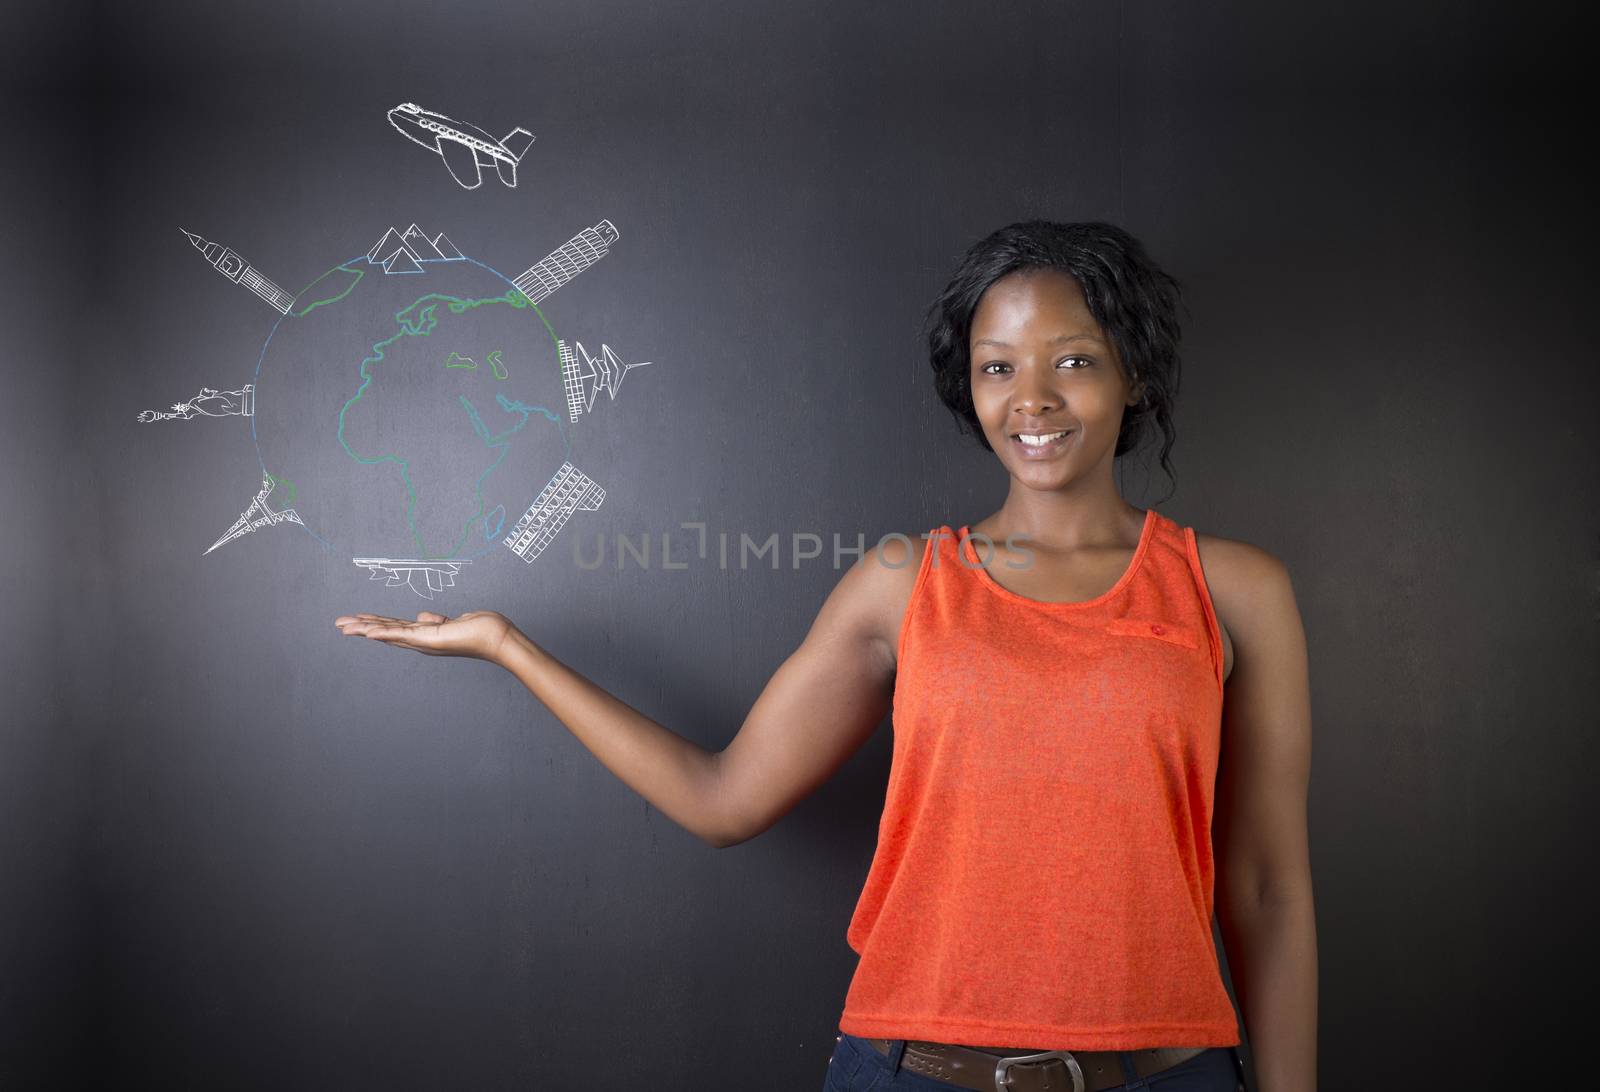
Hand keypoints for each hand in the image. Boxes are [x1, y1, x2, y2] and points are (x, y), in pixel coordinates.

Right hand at [333, 610, 514, 662]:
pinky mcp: (429, 638)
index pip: (394, 627)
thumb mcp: (452, 621)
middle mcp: (421, 641)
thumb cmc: (480, 630)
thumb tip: (420, 616)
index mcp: (424, 635)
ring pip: (388, 633)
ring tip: (344, 626)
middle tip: (338, 624)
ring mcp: (424, 641)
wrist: (496, 637)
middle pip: (385, 632)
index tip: (357, 619)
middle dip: (361, 627)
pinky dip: (384, 634)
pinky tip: (368, 633)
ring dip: (365, 629)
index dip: (374, 623)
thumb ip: (435, 620)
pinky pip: (402, 634)